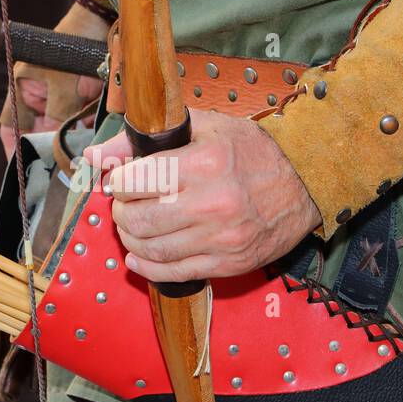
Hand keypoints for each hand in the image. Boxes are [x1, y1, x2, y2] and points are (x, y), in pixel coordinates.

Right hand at [0, 1, 107, 157]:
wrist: (104, 21)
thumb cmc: (75, 46)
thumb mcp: (64, 87)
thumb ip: (57, 119)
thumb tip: (52, 150)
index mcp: (23, 89)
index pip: (11, 126)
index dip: (13, 148)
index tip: (21, 172)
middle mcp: (39, 96)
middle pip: (38, 132)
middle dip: (48, 151)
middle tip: (56, 174)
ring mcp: (60, 97)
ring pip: (61, 130)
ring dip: (69, 144)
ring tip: (76, 162)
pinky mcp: (82, 99)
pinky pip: (80, 122)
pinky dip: (85, 133)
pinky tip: (92, 145)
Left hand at [85, 110, 322, 281]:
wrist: (305, 184)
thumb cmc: (254, 152)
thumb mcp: (204, 129)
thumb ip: (146, 140)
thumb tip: (96, 156)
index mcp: (205, 163)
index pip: (136, 180)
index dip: (118, 181)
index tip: (121, 179)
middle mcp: (212, 203)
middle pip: (138, 218)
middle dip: (120, 211)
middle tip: (124, 203)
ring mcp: (220, 238)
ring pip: (151, 248)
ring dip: (130, 238)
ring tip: (132, 225)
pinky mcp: (227, 263)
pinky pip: (173, 272)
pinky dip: (147, 266)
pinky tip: (139, 254)